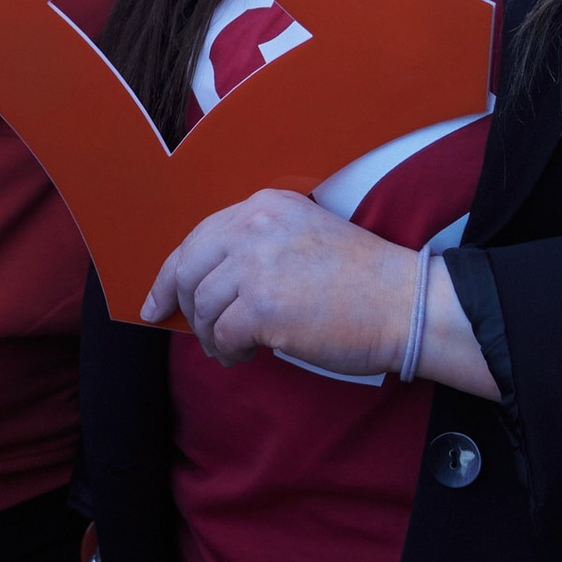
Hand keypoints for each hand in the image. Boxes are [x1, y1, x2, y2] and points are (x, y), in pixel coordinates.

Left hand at [145, 188, 411, 368]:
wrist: (405, 303)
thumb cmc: (362, 281)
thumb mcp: (303, 237)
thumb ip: (256, 248)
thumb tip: (207, 286)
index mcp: (265, 205)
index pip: (198, 237)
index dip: (170, 273)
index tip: (156, 299)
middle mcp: (254, 226)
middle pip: (189, 269)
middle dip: (180, 305)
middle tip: (187, 331)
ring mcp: (256, 265)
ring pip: (202, 307)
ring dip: (211, 335)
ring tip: (231, 349)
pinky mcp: (262, 307)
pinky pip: (221, 335)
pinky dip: (227, 351)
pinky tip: (245, 356)